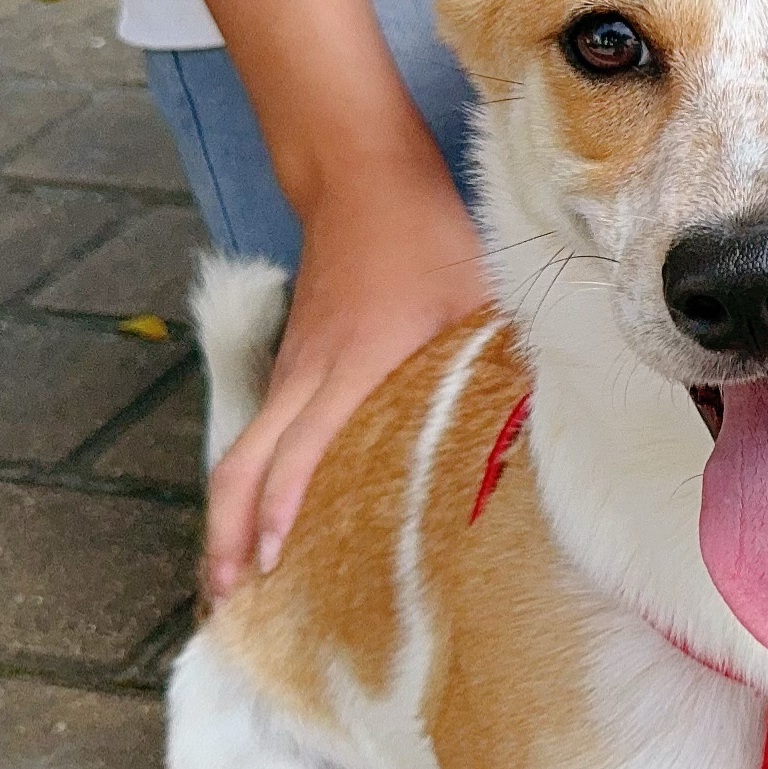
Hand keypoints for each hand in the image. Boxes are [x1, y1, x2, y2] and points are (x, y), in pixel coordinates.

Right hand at [204, 149, 489, 599]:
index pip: (304, 444)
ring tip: (228, 578)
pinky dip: (246, 479)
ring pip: (243, 450)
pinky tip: (258, 518)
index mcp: (355, 361)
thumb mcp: (474, 293)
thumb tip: (543, 420)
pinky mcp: (291, 361)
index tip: (273, 557)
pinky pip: (259, 431)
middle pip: (244, 462)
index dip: (283, 503)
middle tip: (225, 594)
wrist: (358, 174)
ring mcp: (291, 366)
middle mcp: (307, 372)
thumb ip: (498, 358)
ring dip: (228, 514)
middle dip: (227, 531)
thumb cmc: (424, 233)